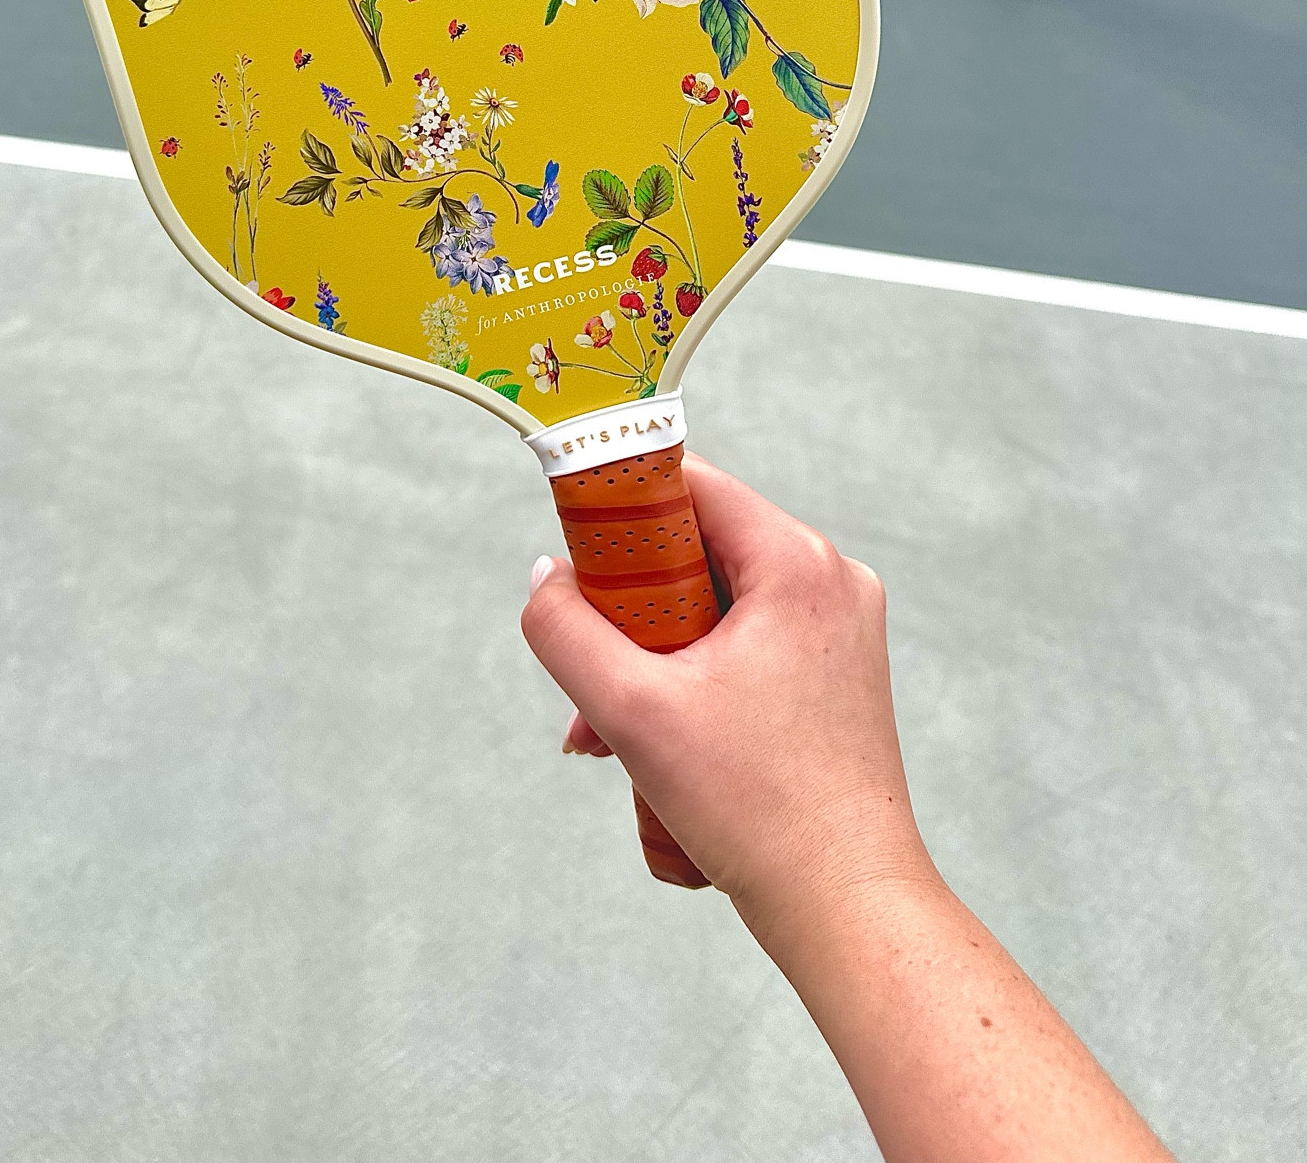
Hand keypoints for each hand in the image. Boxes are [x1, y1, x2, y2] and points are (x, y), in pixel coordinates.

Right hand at [521, 456, 930, 918]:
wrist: (849, 907)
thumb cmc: (755, 809)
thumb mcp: (632, 712)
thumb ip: (565, 631)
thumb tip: (544, 578)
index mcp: (797, 563)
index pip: (688, 486)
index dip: (618, 510)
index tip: (573, 557)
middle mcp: (832, 581)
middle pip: (698, 551)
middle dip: (629, 612)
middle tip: (592, 674)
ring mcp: (843, 630)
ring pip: (717, 608)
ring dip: (655, 658)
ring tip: (613, 734)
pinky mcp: (840, 677)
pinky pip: (748, 647)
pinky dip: (696, 681)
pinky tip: (661, 748)